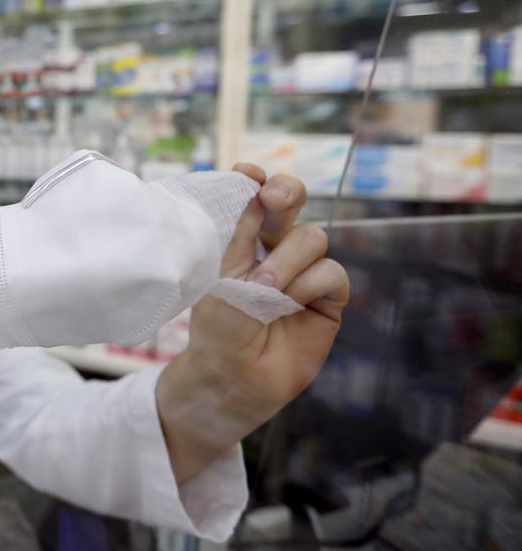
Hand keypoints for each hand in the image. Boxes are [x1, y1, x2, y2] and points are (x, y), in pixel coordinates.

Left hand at [157, 164, 349, 482]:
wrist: (233, 375)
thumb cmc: (219, 327)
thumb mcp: (221, 274)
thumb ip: (239, 231)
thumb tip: (250, 180)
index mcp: (243, 239)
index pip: (255, 197)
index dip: (255, 181)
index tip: (248, 175)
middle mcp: (276, 249)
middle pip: (293, 200)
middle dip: (287, 192)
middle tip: (273, 198)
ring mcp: (304, 272)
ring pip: (312, 237)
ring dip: (288, 259)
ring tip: (266, 289)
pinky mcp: (329, 298)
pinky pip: (331, 272)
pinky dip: (309, 284)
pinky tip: (291, 304)